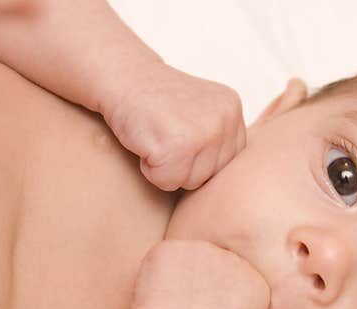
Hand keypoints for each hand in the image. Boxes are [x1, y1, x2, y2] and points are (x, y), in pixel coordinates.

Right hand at [103, 63, 245, 191]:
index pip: (227, 162)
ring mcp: (203, 134)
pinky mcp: (177, 148)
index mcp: (232, 110)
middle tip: (165, 133)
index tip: (179, 132)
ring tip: (158, 137)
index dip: (198, 157)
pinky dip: (150, 169)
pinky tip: (147, 142)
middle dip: (183, 164)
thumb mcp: (201, 110)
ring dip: (167, 168)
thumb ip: (219, 137)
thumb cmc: (156, 101)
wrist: (124, 78)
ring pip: (191, 182)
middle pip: (210, 176)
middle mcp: (224, 120)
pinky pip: (167, 183)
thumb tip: (228, 184)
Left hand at [130, 240, 268, 308]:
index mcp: (257, 286)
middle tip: (187, 308)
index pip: (243, 282)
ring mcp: (204, 250)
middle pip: (221, 265)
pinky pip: (169, 254)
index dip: (225, 299)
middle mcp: (236, 261)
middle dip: (206, 281)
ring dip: (185, 274)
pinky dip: (161, 269)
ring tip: (173, 304)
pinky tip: (157, 293)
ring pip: (194, 256)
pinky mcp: (174, 246)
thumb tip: (225, 300)